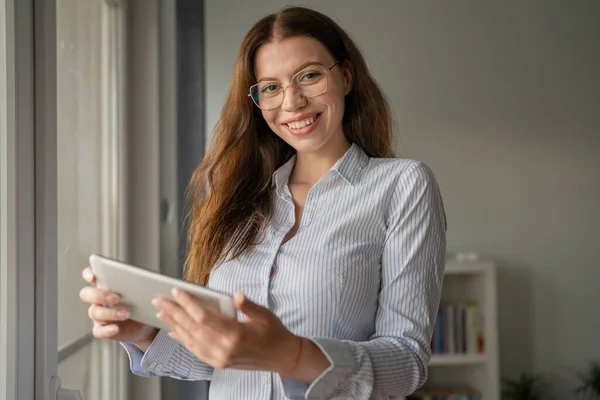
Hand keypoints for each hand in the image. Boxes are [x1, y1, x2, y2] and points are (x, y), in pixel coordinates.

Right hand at [79, 267, 157, 350]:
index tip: (94, 276)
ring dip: (110, 313)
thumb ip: (139, 284)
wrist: (145, 324)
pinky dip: (106, 330)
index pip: (91, 275)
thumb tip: (148, 280)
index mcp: (106, 284)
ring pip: (94, 312)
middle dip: (100, 295)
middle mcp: (98, 298)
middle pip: (88, 294)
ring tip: (126, 314)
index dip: (89, 274)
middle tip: (117, 297)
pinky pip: (98, 330)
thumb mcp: (143, 292)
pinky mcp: (102, 329)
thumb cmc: (141, 303)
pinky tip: (116, 328)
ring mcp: (98, 314)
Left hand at [153, 289, 300, 373]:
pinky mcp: (218, 363)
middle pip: (192, 328)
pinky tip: (173, 330)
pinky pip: (195, 350)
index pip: (205, 318)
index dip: (188, 303)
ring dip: (174, 325)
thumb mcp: (264, 314)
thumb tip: (236, 295)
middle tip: (160, 299)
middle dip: (174, 312)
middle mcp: (224, 349)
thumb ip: (247, 305)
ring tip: (161, 312)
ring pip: (190, 340)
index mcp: (236, 335)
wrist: (281, 357)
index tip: (176, 291)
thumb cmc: (273, 333)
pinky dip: (182, 340)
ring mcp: (220, 359)